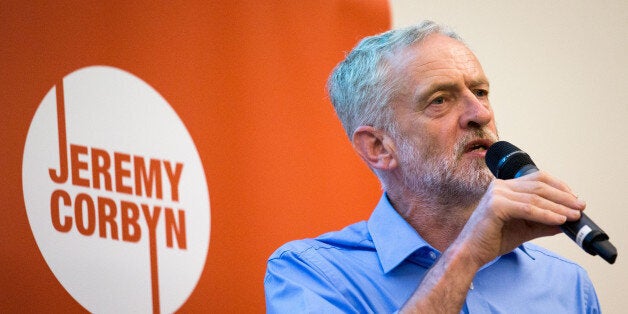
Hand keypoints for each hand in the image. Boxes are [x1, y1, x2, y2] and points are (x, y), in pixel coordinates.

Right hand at [459, 170, 584, 266]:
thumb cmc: (491, 239)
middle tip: (580, 206)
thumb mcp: (524, 230)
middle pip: (539, 186)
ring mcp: (497, 194)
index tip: (575, 199)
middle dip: (564, 197)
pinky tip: (559, 220)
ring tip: (574, 215)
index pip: (537, 178)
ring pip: (536, 197)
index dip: (559, 186)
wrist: (471, 252)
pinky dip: (546, 214)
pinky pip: (528, 209)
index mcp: (505, 187)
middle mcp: (500, 186)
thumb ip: (543, 223)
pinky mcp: (496, 206)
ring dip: (559, 207)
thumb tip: (566, 221)